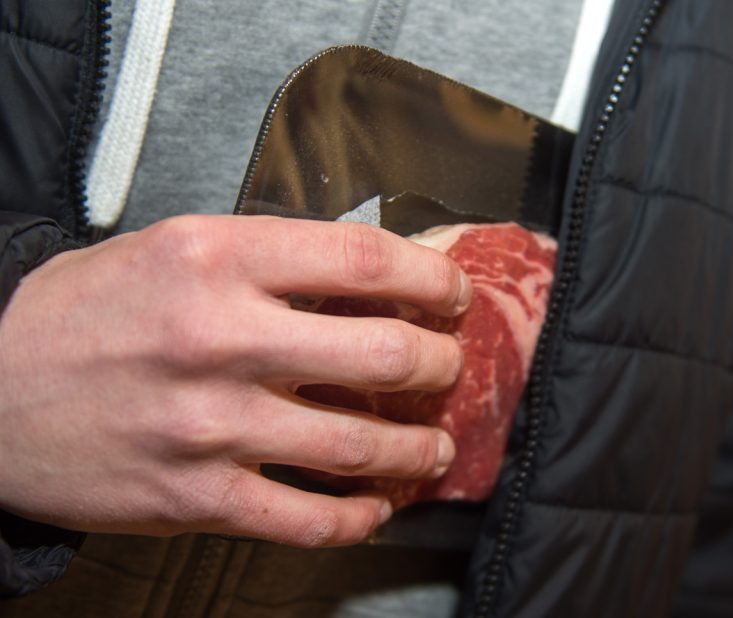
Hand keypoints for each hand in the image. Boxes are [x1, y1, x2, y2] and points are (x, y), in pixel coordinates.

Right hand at [0, 215, 469, 546]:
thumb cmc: (90, 311)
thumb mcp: (174, 250)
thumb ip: (268, 261)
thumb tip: (364, 280)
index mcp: (217, 259)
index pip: (362, 260)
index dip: (429, 278)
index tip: (450, 293)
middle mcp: (221, 339)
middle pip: (382, 354)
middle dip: (438, 362)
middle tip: (447, 365)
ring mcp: (212, 426)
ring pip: (358, 447)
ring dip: (416, 448)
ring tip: (434, 444)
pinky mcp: (195, 497)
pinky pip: (305, 520)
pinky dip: (357, 517)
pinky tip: (375, 506)